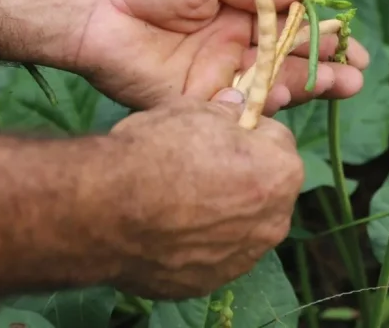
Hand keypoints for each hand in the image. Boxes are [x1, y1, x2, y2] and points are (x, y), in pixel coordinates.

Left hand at [68, 0, 369, 111]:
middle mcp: (234, 45)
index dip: (322, 31)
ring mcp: (219, 75)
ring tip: (345, 85)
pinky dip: (268, 105)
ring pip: (274, 85)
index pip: (290, 24)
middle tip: (357, 71)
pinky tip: (293, 96)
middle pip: (290, 59)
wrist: (94, 7)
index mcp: (238, 9)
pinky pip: (240, 109)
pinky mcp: (199, 103)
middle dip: (327, 64)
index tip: (352, 38)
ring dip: (310, 85)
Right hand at [101, 89, 303, 297]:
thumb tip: (237, 106)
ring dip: (222, 213)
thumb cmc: (156, 152)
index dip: (246, 132)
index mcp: (281, 172)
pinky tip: (168, 229)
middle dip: (242, 175)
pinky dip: (198, 243)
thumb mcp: (195, 110)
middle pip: (265, 188)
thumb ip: (227, 112)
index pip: (276, 140)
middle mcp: (274, 221)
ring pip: (241, 225)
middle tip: (198, 165)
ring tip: (179, 200)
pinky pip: (213, 255)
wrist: (107, 209)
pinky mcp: (211, 282)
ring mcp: (243, 258)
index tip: (219, 133)